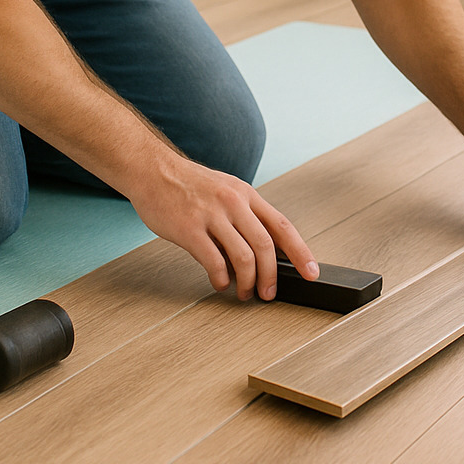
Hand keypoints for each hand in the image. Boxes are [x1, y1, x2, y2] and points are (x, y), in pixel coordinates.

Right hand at [126, 154, 317, 299]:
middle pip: (266, 246)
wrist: (152, 170)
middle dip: (271, 276)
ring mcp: (211, 215)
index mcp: (246, 194)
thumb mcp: (226, 190)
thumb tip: (264, 251)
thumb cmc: (189, 184)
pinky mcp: (189, 229)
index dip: (300, 252)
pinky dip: (221, 278)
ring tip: (243, 292)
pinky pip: (213, 261)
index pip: (282, 226)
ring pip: (243, 256)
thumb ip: (245, 216)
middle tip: (269, 294)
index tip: (311, 272)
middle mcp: (233, 203)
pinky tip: (220, 282)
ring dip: (247, 282)